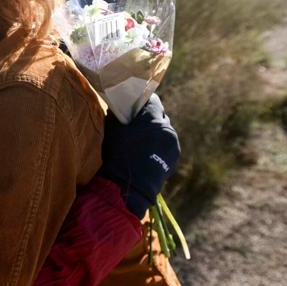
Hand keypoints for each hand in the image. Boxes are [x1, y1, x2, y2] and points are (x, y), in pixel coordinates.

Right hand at [100, 94, 179, 218]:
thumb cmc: (119, 155)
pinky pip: (167, 145)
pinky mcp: (174, 157)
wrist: (130, 185)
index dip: (143, 101)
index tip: (135, 105)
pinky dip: (159, 145)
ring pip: (164, 131)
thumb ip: (117, 115)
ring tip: (142, 141)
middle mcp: (167, 128)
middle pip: (160, 116)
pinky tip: (147, 153)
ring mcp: (173, 143)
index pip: (152, 100)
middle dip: (150, 118)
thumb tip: (118, 106)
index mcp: (153, 119)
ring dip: (155, 133)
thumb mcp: (112, 131)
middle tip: (137, 123)